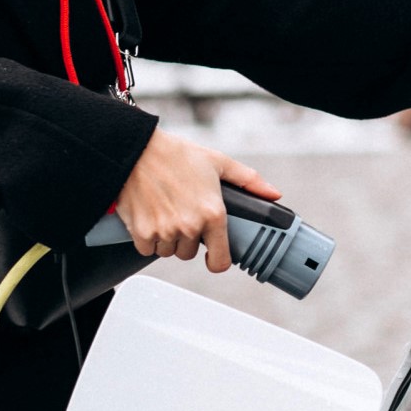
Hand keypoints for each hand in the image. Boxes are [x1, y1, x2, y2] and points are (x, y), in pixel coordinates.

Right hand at [114, 129, 280, 272]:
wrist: (136, 149)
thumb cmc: (176, 154)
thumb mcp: (218, 162)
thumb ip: (249, 181)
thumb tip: (274, 194)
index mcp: (213, 214)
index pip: (220, 261)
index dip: (216, 260)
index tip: (211, 256)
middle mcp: (190, 226)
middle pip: (189, 254)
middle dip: (186, 239)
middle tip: (180, 214)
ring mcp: (165, 231)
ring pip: (168, 252)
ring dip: (166, 239)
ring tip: (164, 212)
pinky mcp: (142, 233)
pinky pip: (147, 249)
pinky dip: (146, 238)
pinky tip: (148, 216)